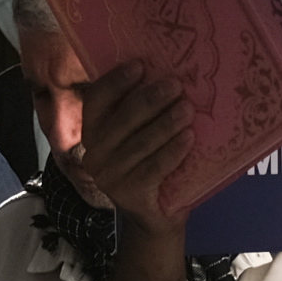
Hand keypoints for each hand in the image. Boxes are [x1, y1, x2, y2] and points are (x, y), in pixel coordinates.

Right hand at [61, 63, 191, 235]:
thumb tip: (166, 74)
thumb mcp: (140, 136)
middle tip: (176, 85)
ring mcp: (109, 177)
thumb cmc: (150, 166)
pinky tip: (189, 138)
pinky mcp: (129, 195)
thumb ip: (141, 112)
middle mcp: (94, 154)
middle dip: (151, 99)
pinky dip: (173, 150)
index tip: (140, 65)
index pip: (96, 100)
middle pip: (123, 119)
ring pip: (141, 142)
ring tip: (188, 109)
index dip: (116, 81)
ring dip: (166, 123)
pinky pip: (154, 166)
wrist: (156, 215)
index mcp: (92, 132)